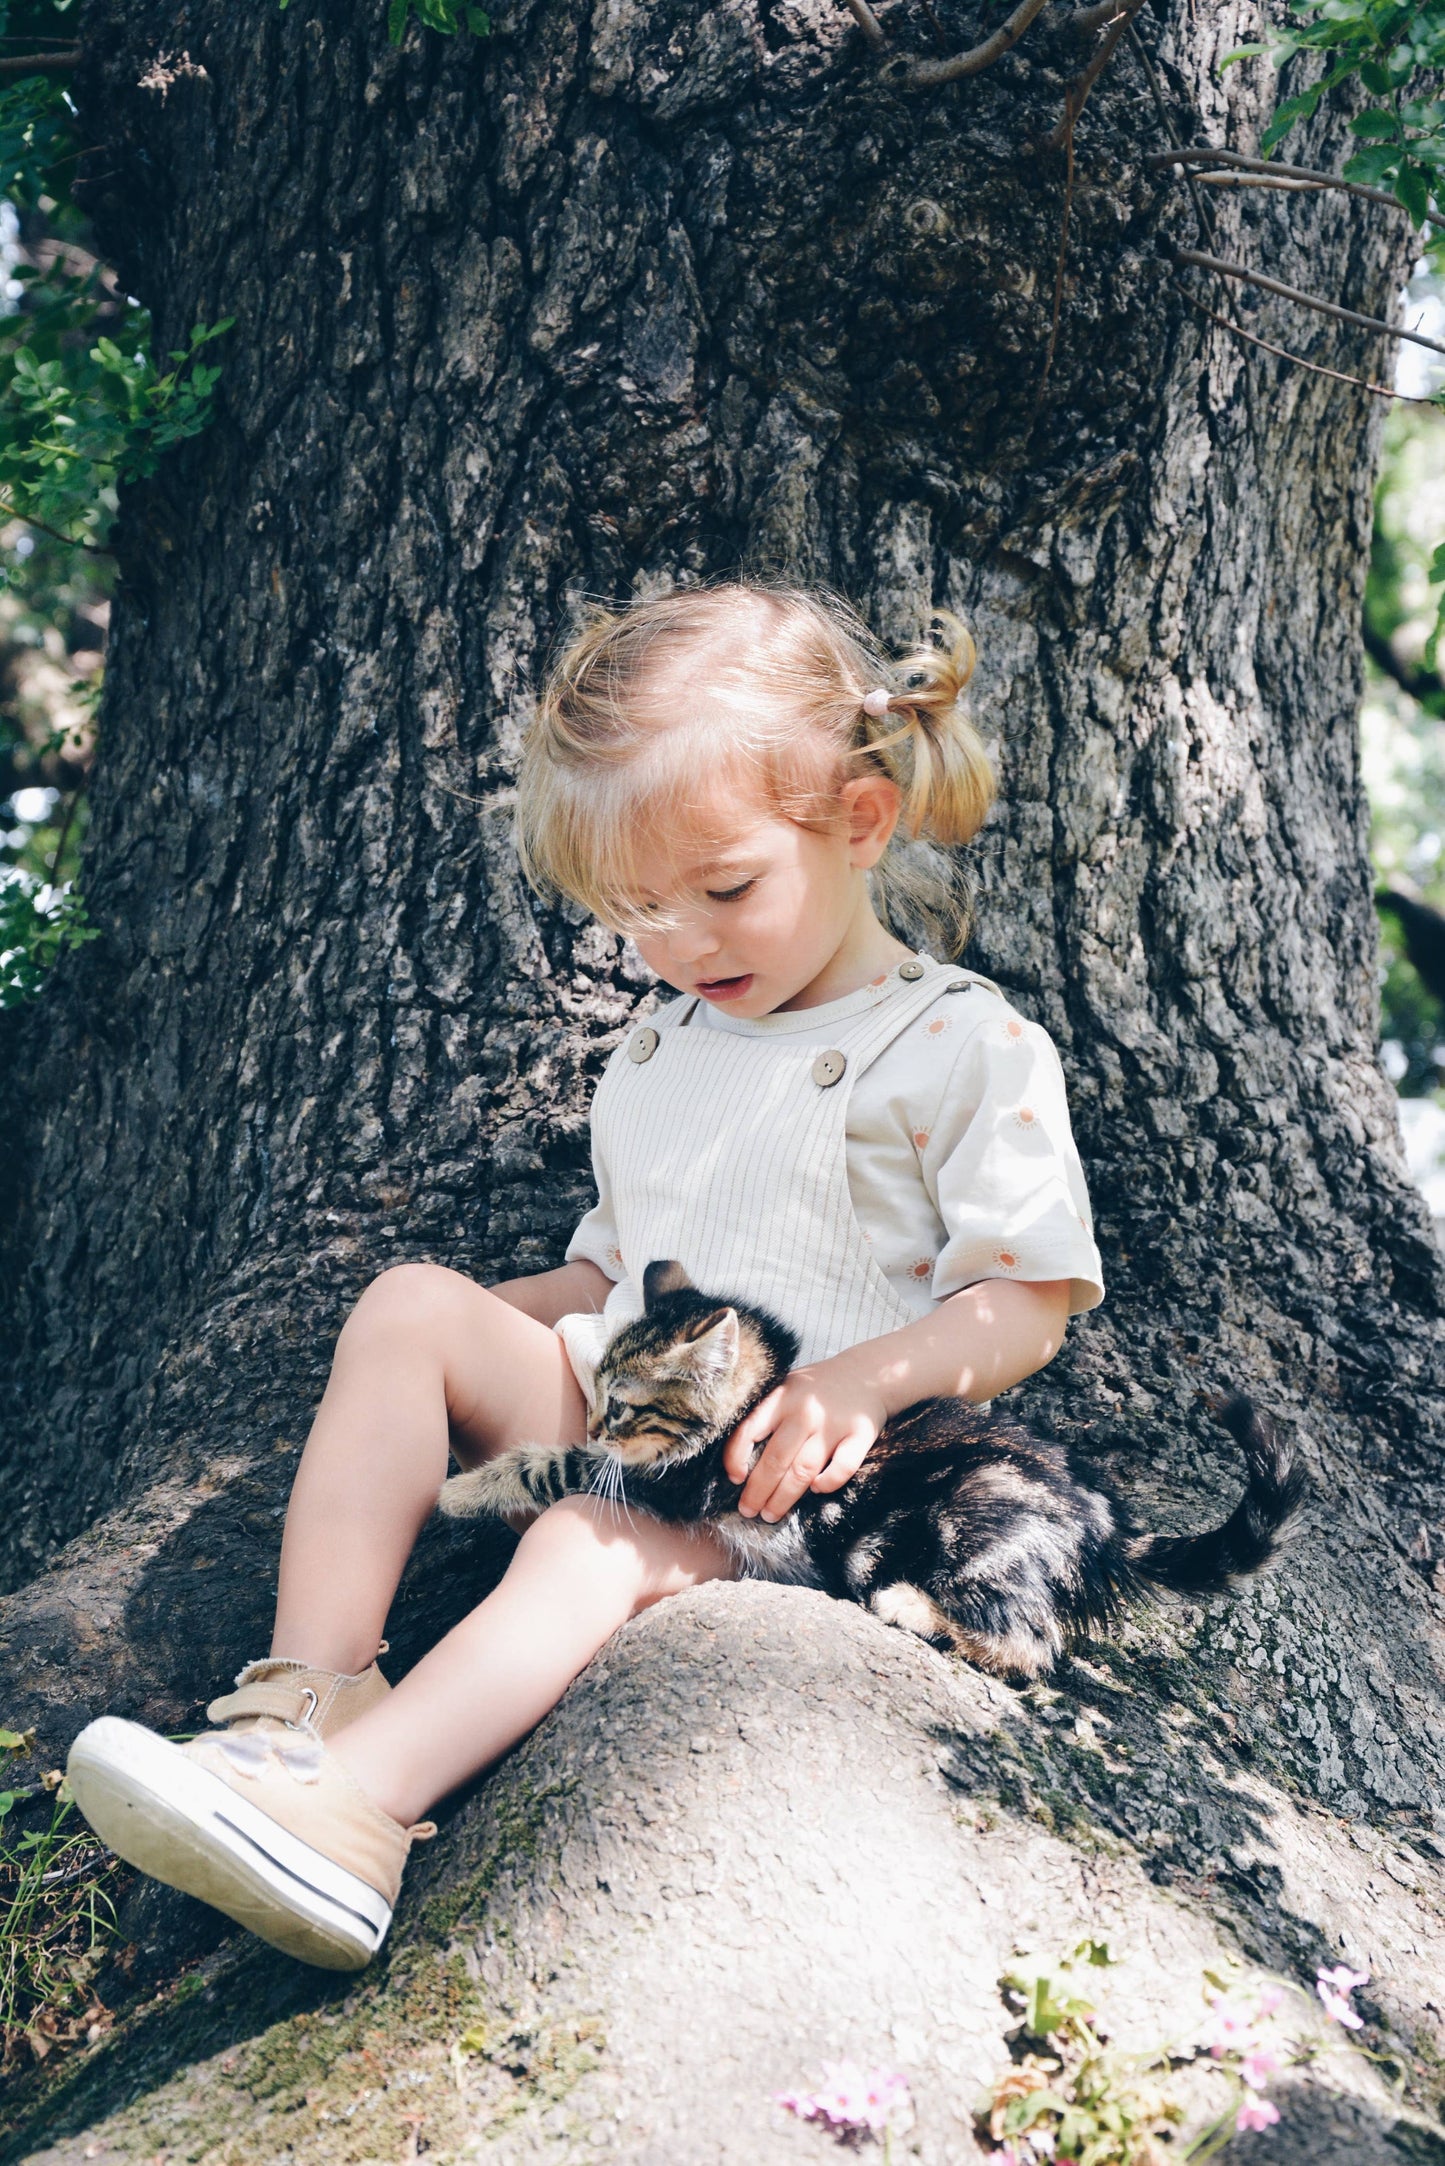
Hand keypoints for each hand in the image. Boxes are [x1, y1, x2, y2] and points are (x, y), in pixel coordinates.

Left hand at [722, 1355, 889, 1522]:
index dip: (736, 1457)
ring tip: (770, 1514)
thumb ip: (766, 1413)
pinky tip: (817, 1489)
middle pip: (775, 1459)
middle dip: (757, 1491)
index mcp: (782, 1396)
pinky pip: (843, 1468)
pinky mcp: (862, 1434)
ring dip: (784, 1498)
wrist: (868, 1374)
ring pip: (803, 1470)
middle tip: (748, 1510)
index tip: (734, 1478)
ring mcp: (834, 1423)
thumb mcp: (787, 1387)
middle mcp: (806, 1410)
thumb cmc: (817, 1388)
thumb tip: (739, 1460)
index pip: (749, 1430)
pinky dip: (828, 1482)